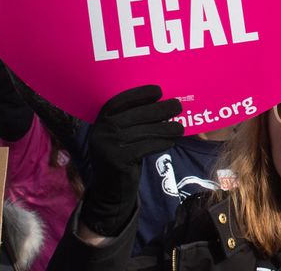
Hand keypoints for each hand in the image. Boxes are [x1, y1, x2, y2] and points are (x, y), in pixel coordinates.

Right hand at [79, 86, 182, 237]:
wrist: (111, 190)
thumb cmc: (123, 156)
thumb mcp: (122, 136)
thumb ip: (133, 121)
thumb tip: (165, 103)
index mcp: (101, 121)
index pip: (119, 101)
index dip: (139, 94)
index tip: (158, 91)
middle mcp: (101, 131)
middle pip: (136, 115)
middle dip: (160, 109)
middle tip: (177, 106)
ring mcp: (107, 146)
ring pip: (144, 131)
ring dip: (166, 128)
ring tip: (180, 128)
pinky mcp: (117, 160)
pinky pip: (145, 147)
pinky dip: (161, 143)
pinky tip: (170, 142)